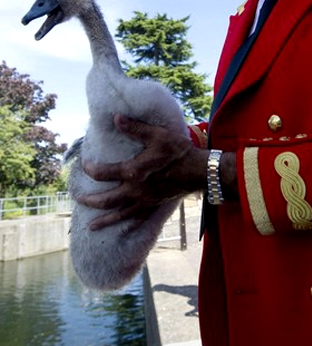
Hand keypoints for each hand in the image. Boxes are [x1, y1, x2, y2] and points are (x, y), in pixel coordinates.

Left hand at [78, 114, 208, 229]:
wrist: (199, 171)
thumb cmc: (178, 151)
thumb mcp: (157, 135)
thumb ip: (135, 127)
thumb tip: (116, 118)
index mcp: (133, 172)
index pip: (104, 173)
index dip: (91, 169)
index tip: (85, 165)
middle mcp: (135, 190)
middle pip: (106, 200)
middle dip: (90, 200)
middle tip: (78, 199)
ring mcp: (144, 201)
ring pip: (119, 214)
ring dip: (104, 220)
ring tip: (91, 226)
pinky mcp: (154, 206)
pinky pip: (137, 219)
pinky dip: (127, 224)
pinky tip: (122, 227)